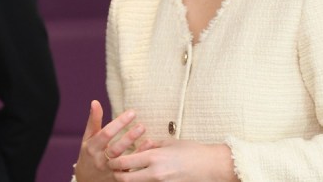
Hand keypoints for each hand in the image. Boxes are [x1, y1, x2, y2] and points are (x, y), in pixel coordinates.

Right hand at [74, 100, 145, 181]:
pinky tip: (149, 147)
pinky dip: (140, 158)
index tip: (132, 112)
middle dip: (129, 137)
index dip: (119, 123)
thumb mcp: (87, 138)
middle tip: (142, 125)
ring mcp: (110, 170)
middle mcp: (100, 160)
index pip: (106, 134)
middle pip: (116, 149)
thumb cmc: (88, 154)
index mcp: (92, 147)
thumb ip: (93, 121)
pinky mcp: (118, 178)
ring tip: (148, 136)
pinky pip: (131, 169)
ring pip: (124, 161)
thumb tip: (95, 101)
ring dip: (137, 149)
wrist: (86, 180)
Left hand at [106, 139, 235, 181]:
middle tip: (115, 173)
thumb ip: (152, 145)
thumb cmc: (192, 151)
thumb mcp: (170, 143)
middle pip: (126, 179)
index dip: (114, 163)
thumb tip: (141, 146)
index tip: (111, 161)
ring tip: (129, 176)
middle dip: (118, 176)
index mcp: (154, 157)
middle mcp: (155, 173)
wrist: (211, 166)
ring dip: (131, 181)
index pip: (124, 162)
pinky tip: (144, 178)